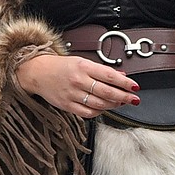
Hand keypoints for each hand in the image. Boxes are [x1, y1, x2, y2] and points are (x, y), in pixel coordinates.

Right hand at [16, 54, 139, 118]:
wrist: (38, 72)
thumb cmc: (61, 66)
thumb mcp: (83, 61)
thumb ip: (102, 70)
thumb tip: (122, 76)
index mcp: (84, 67)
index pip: (110, 76)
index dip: (125, 83)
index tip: (135, 87)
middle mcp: (78, 81)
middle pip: (107, 92)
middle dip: (124, 97)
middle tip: (134, 98)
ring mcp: (72, 94)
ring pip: (99, 104)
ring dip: (114, 105)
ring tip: (122, 102)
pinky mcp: (67, 106)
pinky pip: (88, 113)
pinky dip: (100, 112)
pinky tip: (105, 108)